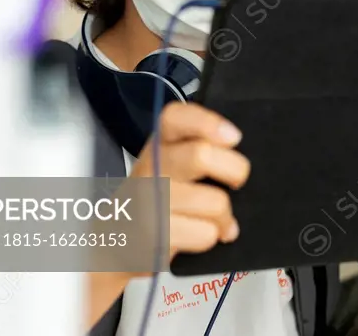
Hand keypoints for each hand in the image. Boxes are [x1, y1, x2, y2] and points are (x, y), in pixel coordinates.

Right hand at [127, 102, 249, 266]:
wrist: (120, 240)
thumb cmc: (159, 199)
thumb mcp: (175, 165)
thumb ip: (201, 149)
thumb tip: (233, 145)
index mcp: (159, 144)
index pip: (175, 117)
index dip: (207, 122)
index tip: (233, 137)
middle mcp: (150, 167)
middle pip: (201, 155)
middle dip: (235, 170)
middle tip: (237, 181)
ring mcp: (147, 201)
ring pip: (214, 202)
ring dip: (224, 216)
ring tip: (217, 220)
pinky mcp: (152, 233)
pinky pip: (205, 233)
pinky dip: (212, 236)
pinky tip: (198, 234)